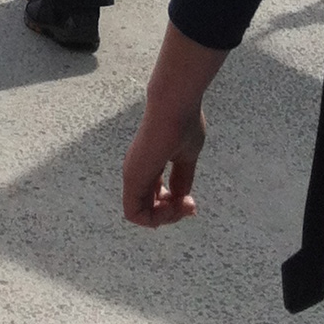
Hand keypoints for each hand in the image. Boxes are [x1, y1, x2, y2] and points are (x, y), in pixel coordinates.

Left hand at [122, 24, 225, 227]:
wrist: (175, 105)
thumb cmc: (183, 123)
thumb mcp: (186, 156)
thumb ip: (182, 178)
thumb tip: (182, 199)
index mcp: (148, 166)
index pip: (155, 198)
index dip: (174, 207)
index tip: (192, 202)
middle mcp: (136, 172)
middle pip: (148, 210)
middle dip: (172, 215)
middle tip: (191, 206)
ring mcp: (132, 174)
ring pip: (141, 216)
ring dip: (167, 218)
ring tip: (185, 205)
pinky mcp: (132, 177)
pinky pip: (135, 214)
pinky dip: (156, 218)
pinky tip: (175, 205)